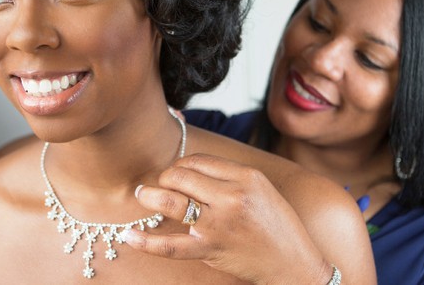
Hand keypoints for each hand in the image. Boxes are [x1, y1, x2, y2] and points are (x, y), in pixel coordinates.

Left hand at [125, 153, 332, 284]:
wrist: (293, 263)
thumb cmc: (278, 226)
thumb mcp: (262, 189)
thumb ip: (230, 177)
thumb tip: (189, 169)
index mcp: (246, 176)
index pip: (199, 160)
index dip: (181, 165)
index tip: (177, 173)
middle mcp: (232, 196)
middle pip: (182, 175)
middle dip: (164, 178)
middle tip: (159, 185)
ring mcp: (219, 223)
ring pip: (172, 201)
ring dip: (150, 196)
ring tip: (142, 195)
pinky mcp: (210, 249)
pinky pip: (171, 245)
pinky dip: (146, 241)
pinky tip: (130, 236)